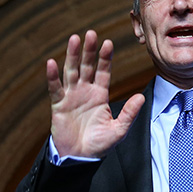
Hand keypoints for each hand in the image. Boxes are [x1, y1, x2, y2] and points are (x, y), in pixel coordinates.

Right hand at [46, 30, 144, 157]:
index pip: (103, 71)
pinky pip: (55, 88)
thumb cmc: (99, 145)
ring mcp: (71, 96)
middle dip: (89, 50)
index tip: (108, 43)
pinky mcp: (58, 105)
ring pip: (71, 71)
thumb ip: (129, 114)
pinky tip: (51, 63)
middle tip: (91, 33)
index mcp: (100, 94)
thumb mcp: (119, 130)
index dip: (105, 58)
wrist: (79, 158)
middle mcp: (85, 91)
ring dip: (72, 55)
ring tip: (74, 39)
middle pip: (87, 66)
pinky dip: (52, 76)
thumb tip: (141, 97)